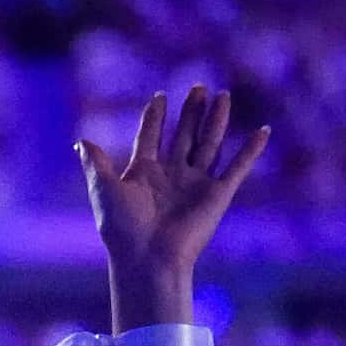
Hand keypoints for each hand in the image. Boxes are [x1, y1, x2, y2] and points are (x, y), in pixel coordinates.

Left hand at [77, 87, 267, 326]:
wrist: (147, 258)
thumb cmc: (122, 229)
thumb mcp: (104, 190)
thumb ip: (96, 164)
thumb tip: (81, 140)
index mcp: (143, 173)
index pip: (150, 137)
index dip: (154, 118)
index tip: (159, 96)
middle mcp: (171, 175)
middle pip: (183, 135)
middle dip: (191, 111)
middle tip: (198, 86)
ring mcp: (195, 183)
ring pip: (209, 143)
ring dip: (217, 120)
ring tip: (223, 95)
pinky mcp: (217, 195)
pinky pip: (238, 168)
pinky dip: (252, 150)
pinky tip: (264, 131)